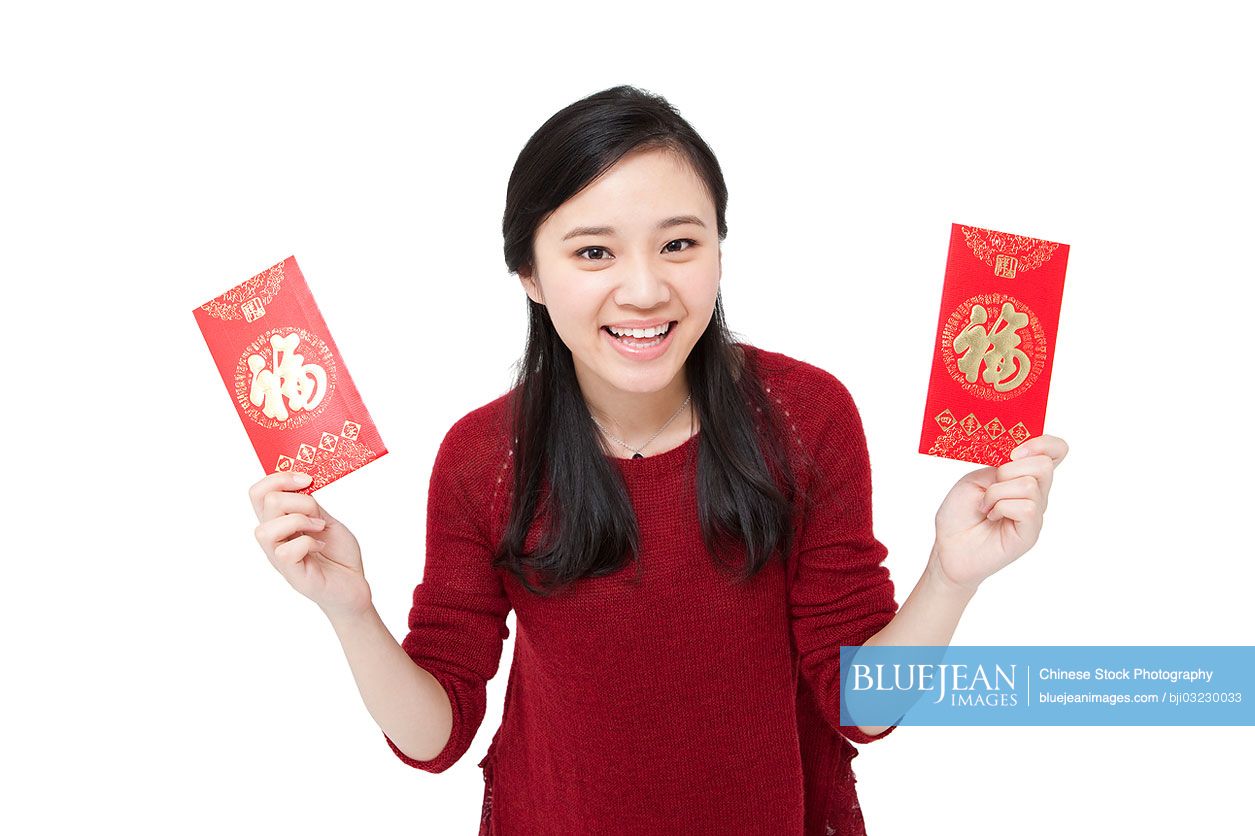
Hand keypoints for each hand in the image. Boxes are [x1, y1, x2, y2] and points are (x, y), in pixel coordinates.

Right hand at [248, 471, 371, 619]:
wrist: (354, 585)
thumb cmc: (338, 554)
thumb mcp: (325, 520)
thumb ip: (309, 505)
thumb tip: (299, 482)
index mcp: (279, 523)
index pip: (258, 493)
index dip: (278, 478)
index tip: (306, 480)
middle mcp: (274, 540)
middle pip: (262, 502)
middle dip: (296, 498)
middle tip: (317, 512)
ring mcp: (279, 558)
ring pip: (265, 530)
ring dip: (298, 521)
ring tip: (319, 528)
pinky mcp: (293, 575)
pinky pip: (286, 552)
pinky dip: (308, 543)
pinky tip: (320, 546)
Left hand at [929, 435, 1068, 592]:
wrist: (947, 547)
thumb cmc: (959, 514)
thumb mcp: (976, 479)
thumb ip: (1001, 465)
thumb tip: (1021, 457)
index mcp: (1022, 475)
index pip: (1055, 452)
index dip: (1044, 444)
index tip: (1015, 451)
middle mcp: (1034, 493)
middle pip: (1044, 464)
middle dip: (1008, 469)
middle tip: (990, 487)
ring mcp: (1034, 514)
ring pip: (1029, 485)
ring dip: (997, 492)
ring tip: (985, 506)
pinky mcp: (1030, 533)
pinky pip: (1027, 507)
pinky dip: (1001, 507)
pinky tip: (991, 517)